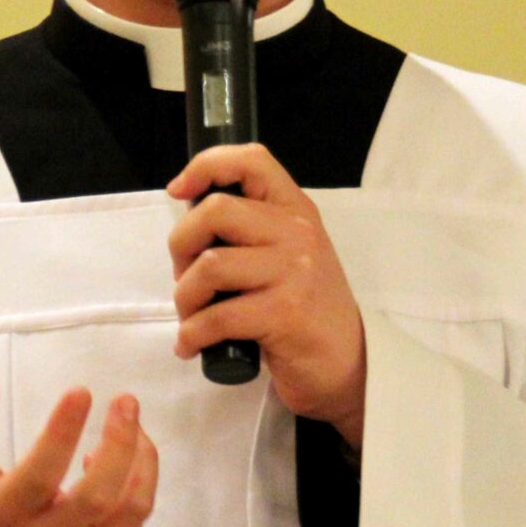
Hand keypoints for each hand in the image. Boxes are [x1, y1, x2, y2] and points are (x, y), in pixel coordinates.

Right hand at [0, 357, 158, 526]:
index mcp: (2, 515)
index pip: (40, 472)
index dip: (62, 431)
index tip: (81, 392)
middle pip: (99, 492)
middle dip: (120, 440)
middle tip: (126, 401)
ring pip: (131, 508)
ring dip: (140, 460)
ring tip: (133, 427)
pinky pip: (135, 526)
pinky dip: (137, 488)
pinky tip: (122, 467)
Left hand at [167, 144, 366, 444]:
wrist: (347, 365)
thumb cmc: (306, 310)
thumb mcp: (291, 254)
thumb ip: (253, 230)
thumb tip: (189, 222)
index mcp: (296, 211)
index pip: (251, 161)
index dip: (206, 166)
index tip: (178, 192)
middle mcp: (298, 233)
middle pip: (215, 211)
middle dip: (181, 246)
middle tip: (185, 277)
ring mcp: (294, 272)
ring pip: (209, 265)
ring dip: (184, 297)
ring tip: (191, 317)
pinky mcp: (284, 314)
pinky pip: (216, 316)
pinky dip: (191, 334)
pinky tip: (192, 345)